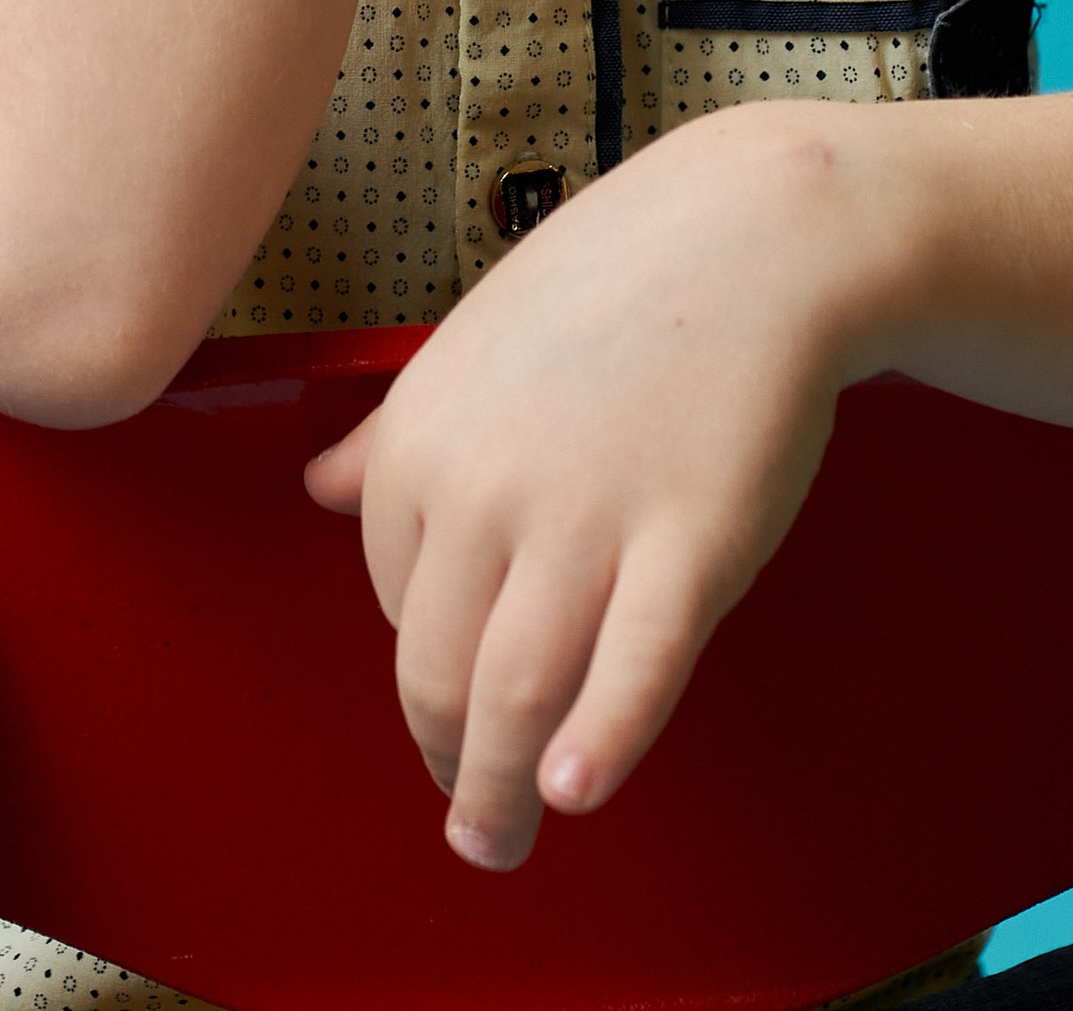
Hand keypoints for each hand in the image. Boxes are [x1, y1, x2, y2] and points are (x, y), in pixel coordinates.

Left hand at [304, 107, 874, 869]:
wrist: (756, 232)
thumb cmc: (623, 280)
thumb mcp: (478, 338)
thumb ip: (393, 426)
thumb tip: (316, 488)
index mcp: (424, 437)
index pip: (397, 602)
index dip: (429, 667)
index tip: (456, 704)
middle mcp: (486, 485)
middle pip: (439, 671)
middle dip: (449, 764)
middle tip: (470, 819)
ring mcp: (589, 518)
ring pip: (515, 692)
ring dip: (498, 793)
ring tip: (503, 841)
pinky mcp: (691, 543)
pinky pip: (633, 666)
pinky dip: (598, 740)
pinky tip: (574, 789)